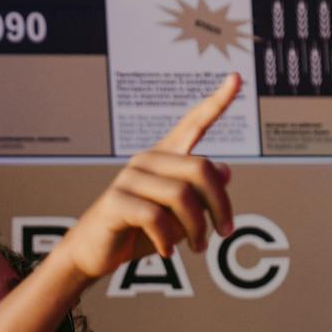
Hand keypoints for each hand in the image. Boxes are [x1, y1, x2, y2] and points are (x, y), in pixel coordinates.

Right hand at [51, 72, 241, 280]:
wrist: (95, 253)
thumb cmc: (138, 233)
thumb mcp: (177, 215)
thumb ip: (199, 194)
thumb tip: (225, 170)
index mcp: (164, 158)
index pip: (193, 124)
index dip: (217, 102)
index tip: (236, 78)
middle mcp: (147, 160)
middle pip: (201, 169)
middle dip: (220, 205)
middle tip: (225, 233)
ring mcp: (130, 178)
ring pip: (182, 196)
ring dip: (196, 229)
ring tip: (198, 248)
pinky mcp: (116, 201)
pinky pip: (156, 218)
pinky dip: (168, 240)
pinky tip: (167, 251)